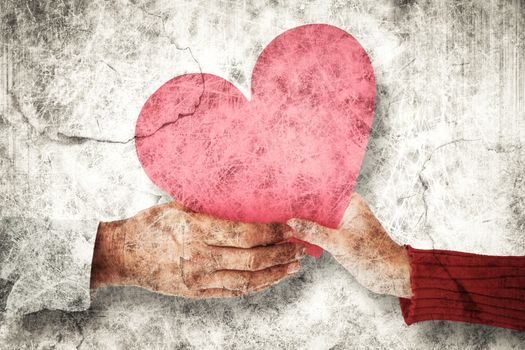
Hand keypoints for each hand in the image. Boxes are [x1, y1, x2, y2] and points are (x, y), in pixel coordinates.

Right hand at [90, 201, 304, 297]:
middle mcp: (198, 256)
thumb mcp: (178, 206)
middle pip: (252, 258)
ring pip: (247, 280)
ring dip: (275, 273)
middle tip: (300, 247)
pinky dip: (256, 286)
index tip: (290, 227)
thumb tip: (242, 200)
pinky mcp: (195, 292)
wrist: (123, 255)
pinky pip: (233, 291)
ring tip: (294, 265)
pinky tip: (271, 279)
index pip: (245, 234)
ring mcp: (197, 278)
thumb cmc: (150, 225)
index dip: (272, 232)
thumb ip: (209, 206)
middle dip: (281, 252)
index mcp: (195, 229)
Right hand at [287, 193, 410, 297]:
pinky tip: (293, 235)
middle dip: (299, 207)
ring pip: (316, 218)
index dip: (303, 191)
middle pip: (316, 203)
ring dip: (302, 221)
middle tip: (277, 207)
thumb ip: (315, 232)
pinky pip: (318, 230)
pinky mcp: (338, 235)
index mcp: (350, 202)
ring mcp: (341, 223)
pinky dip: (307, 232)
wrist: (389, 275)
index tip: (284, 192)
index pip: (322, 190)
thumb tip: (291, 223)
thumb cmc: (374, 256)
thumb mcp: (341, 243)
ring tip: (281, 220)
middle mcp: (344, 209)